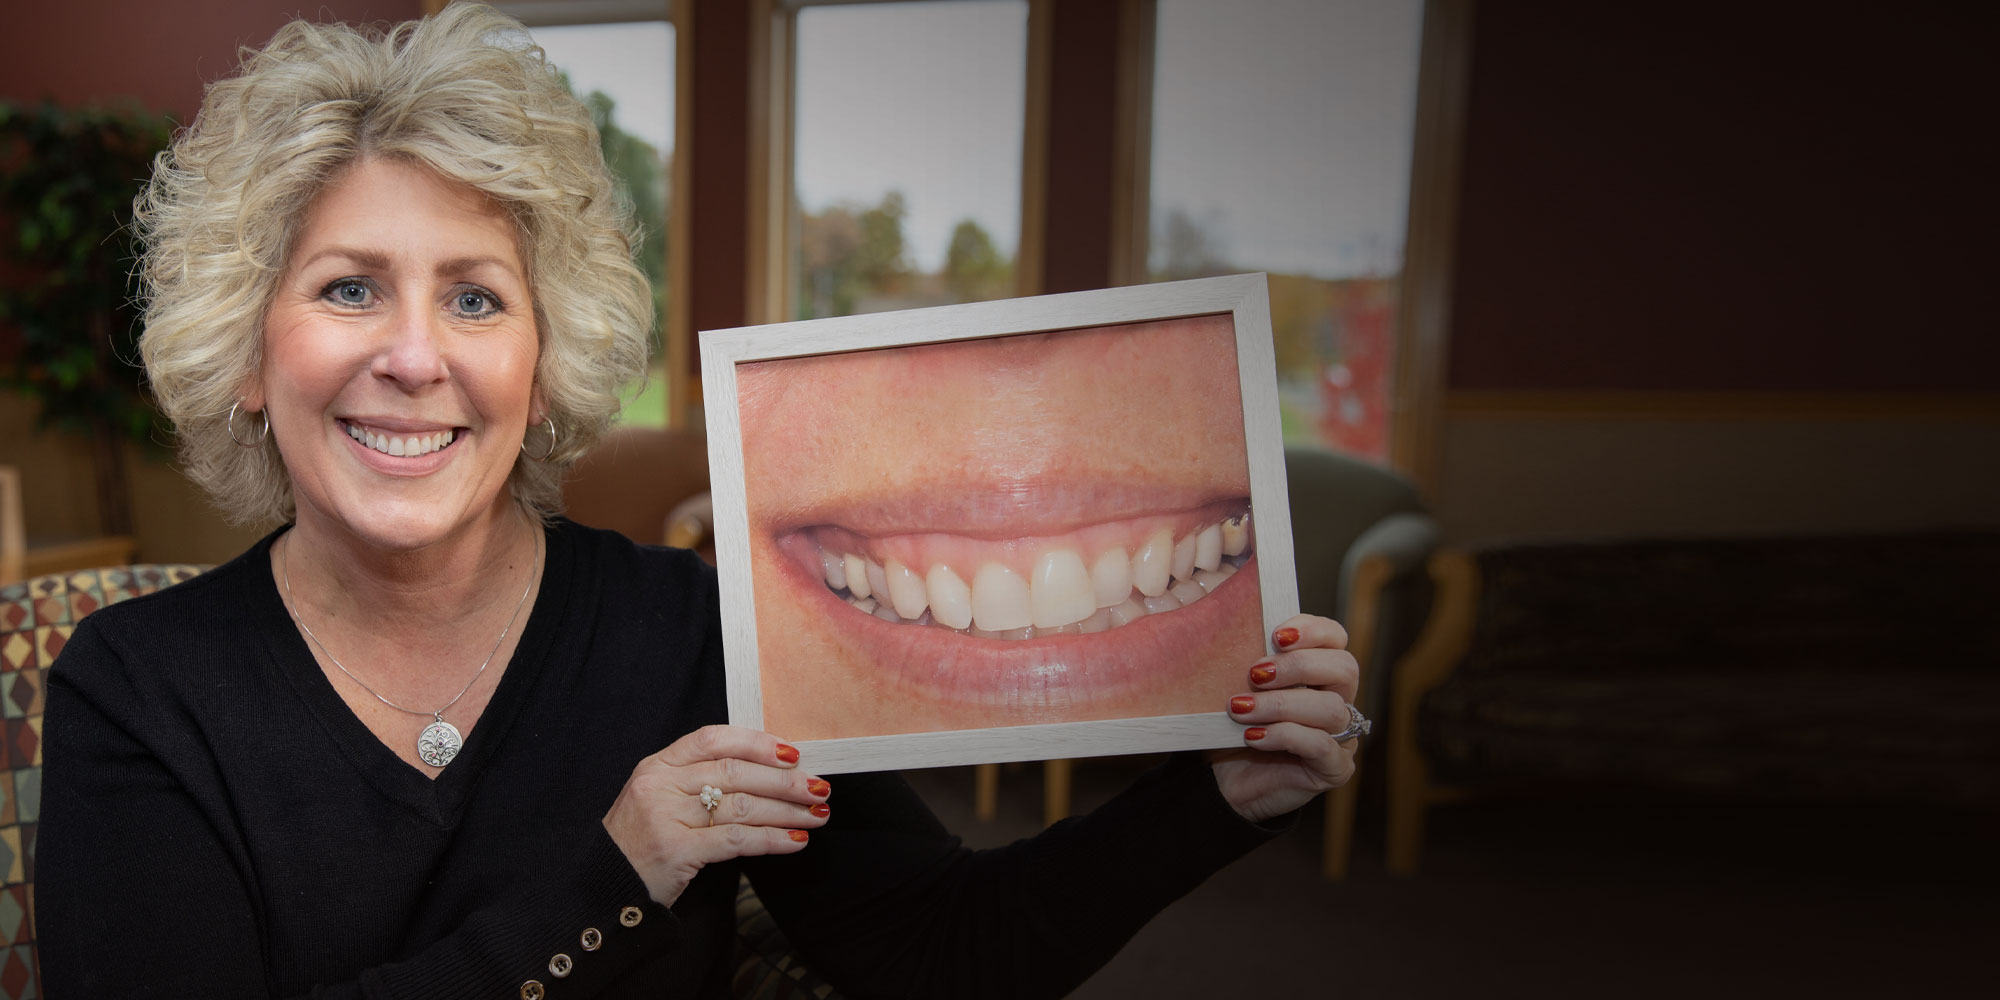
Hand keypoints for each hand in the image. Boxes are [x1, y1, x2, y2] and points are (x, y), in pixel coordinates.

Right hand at [603, 724, 832, 907]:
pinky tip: (795, 841)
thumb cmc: (642, 841)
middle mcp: (660, 785)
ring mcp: (665, 817)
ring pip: (741, 805)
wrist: (604, 887)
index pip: (714, 739)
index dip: (757, 743)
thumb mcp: (659, 797)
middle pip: (735, 772)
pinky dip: (773, 840)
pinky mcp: (676, 850)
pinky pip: (737, 840)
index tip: (792, 753)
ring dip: (787, 811)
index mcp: (658, 765)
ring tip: (817, 815)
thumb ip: (698, 780)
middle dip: (784, 780)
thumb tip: (766, 772)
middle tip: (818, 788)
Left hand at [1209, 615, 1360, 823]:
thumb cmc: (1233, 728)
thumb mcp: (1239, 688)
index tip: (1276, 635)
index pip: (1336, 638)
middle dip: (1299, 665)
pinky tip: (1253, 738)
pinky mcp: (1335, 768)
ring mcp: (1342, 737)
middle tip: (1255, 674)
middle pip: (1345, 668)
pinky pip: (1320, 745)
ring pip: (1331, 708)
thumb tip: (1230, 627)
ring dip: (1281, 704)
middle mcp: (1339, 701)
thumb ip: (1249, 661)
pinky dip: (1283, 735)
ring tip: (1241, 708)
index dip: (1314, 630)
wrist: (1223, 781)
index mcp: (1320, 674)